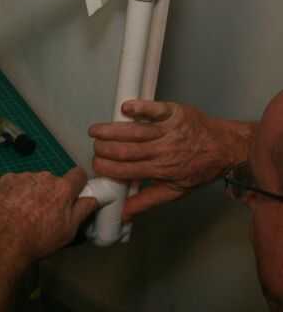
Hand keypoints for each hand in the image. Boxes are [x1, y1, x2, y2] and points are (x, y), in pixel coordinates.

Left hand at [0, 168, 96, 263]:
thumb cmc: (38, 239)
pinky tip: (7, 209)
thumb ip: (82, 210)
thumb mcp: (68, 231)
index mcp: (61, 187)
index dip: (77, 184)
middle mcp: (42, 176)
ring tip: (22, 212)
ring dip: (30, 192)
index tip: (74, 193)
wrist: (1, 242)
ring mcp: (20, 176)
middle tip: (44, 211)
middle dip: (50, 191)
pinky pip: (12, 184)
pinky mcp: (2, 180)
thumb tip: (93, 198)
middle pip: (52, 180)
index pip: (78, 174)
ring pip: (31, 181)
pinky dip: (12, 193)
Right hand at [89, 100, 251, 220]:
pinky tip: (124, 108)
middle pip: (126, 150)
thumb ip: (147, 200)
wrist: (227, 147)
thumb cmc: (200, 169)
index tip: (95, 165)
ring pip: (134, 131)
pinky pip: (154, 109)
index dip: (107, 168)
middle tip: (94, 147)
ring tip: (94, 130)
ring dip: (111, 130)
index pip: (127, 170)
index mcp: (161, 170)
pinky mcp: (174, 113)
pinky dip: (139, 108)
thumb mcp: (176, 190)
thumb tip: (124, 213)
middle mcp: (163, 151)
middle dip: (104, 149)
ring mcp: (168, 130)